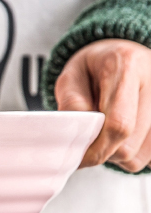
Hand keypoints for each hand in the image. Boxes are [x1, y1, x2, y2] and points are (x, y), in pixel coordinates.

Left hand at [55, 39, 150, 171]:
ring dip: (116, 154)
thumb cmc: (92, 68)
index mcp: (126, 67)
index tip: (79, 158)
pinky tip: (122, 136)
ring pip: (139, 155)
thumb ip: (71, 105)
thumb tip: (81, 136)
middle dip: (102, 152)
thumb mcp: (70, 78)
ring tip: (106, 132)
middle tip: (88, 140)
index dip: (97, 149)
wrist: (120, 54)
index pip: (118, 124)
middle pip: (128, 145)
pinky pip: (147, 155)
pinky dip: (131, 155)